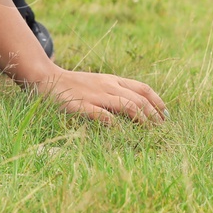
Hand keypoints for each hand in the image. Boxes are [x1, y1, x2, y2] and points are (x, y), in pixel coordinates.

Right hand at [35, 67, 167, 124]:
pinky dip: (115, 125)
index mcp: (113, 80)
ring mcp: (96, 95)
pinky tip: (121, 134)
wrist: (47, 78)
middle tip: (162, 129)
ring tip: (149, 131)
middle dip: (154, 114)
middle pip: (139, 99)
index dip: (157, 102)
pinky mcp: (82, 106)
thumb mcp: (99, 84)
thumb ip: (115, 92)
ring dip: (141, 119)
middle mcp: (108, 86)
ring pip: (127, 105)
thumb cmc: (74, 85)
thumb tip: (137, 107)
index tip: (166, 115)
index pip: (143, 88)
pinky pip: (103, 115)